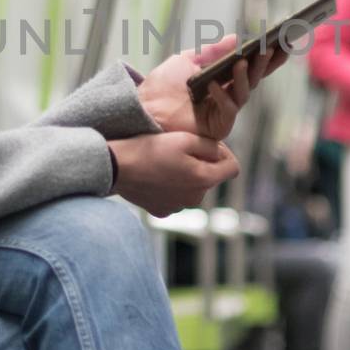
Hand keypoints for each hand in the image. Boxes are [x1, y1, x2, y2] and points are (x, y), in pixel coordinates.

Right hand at [108, 133, 240, 216]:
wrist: (116, 166)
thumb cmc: (151, 148)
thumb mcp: (185, 138)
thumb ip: (211, 146)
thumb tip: (221, 154)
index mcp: (204, 180)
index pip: (233, 168)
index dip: (224, 153)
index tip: (208, 145)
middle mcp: (195, 199)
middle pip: (210, 177)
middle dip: (202, 163)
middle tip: (180, 149)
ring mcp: (178, 207)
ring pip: (193, 187)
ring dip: (186, 175)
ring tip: (165, 162)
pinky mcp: (162, 210)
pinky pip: (175, 196)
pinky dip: (170, 186)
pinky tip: (156, 176)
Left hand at [138, 35, 283, 140]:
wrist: (144, 109)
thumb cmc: (163, 86)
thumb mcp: (187, 61)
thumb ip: (211, 51)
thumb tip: (236, 38)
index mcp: (224, 80)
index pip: (251, 67)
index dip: (268, 56)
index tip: (284, 40)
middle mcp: (229, 96)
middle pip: (253, 78)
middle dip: (264, 63)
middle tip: (273, 47)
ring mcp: (225, 112)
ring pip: (244, 93)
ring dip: (244, 76)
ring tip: (243, 60)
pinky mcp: (218, 127)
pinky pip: (227, 110)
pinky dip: (221, 96)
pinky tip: (214, 84)